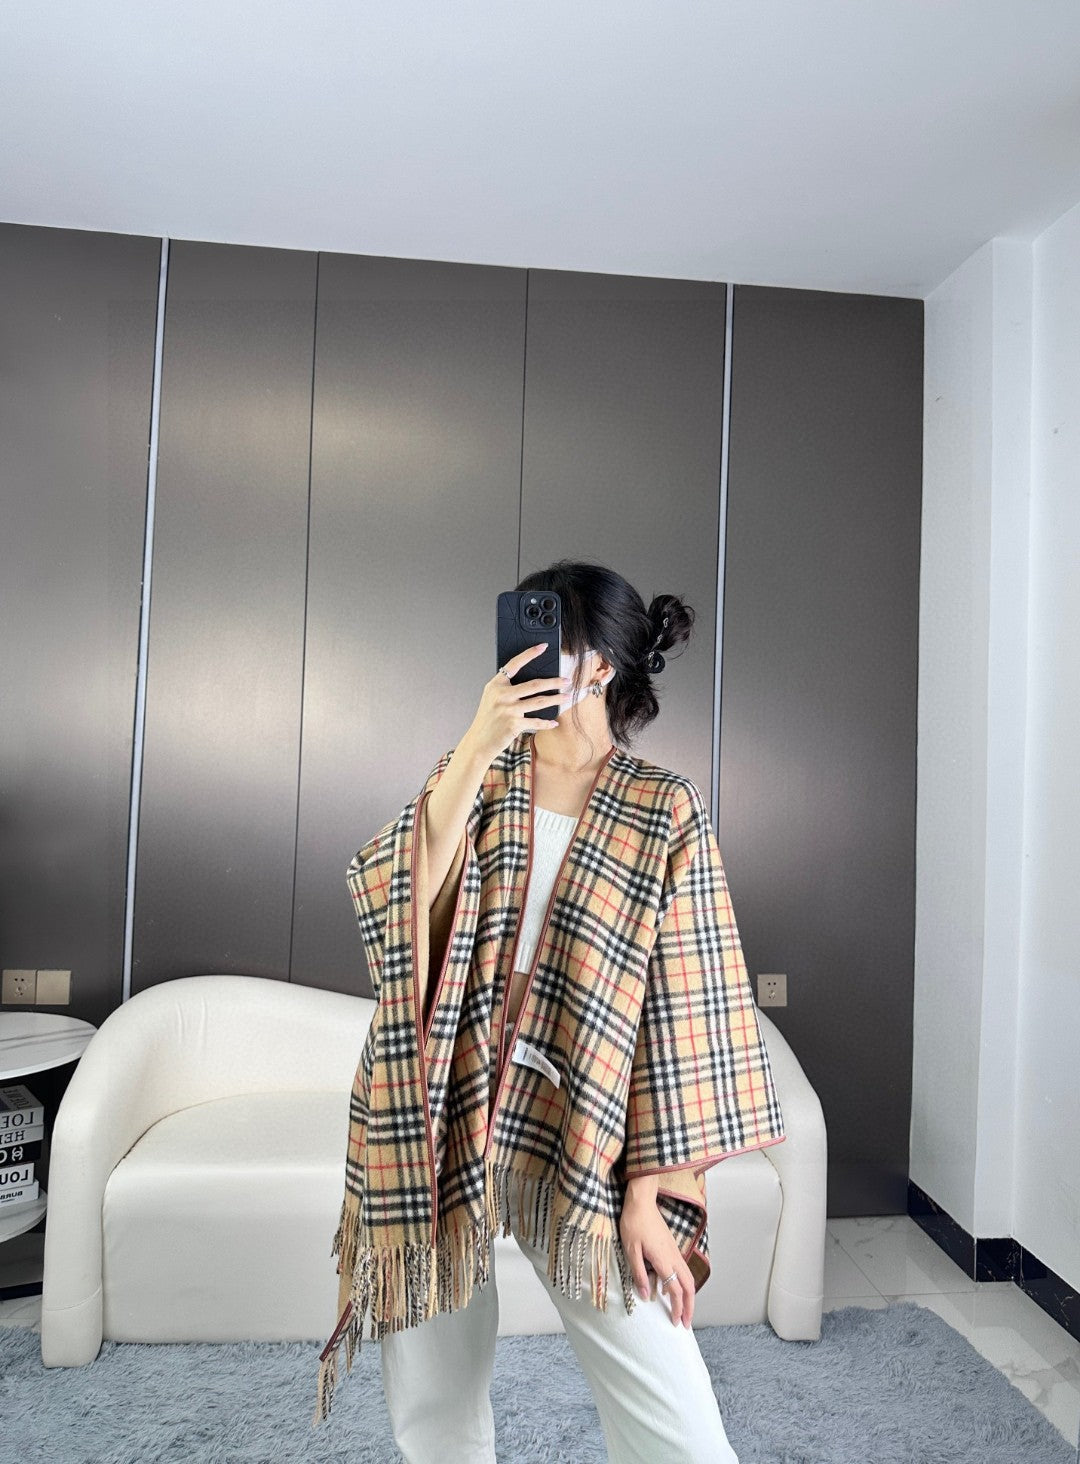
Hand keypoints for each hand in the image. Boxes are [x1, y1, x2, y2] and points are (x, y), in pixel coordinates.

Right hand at [464, 642, 570, 760]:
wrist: (478, 742)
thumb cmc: (487, 720)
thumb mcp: (491, 698)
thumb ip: (506, 688)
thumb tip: (531, 683)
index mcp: (496, 684)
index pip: (515, 663)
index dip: (530, 654)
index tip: (543, 646)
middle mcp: (502, 695)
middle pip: (534, 684)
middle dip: (554, 682)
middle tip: (566, 680)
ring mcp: (508, 709)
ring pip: (539, 701)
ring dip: (556, 699)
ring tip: (566, 697)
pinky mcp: (514, 724)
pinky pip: (536, 721)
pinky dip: (547, 722)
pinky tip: (554, 721)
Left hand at [619, 1191, 696, 1327]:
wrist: (641, 1201)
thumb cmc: (634, 1223)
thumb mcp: (631, 1250)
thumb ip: (639, 1273)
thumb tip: (646, 1295)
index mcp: (663, 1260)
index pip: (676, 1290)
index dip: (677, 1308)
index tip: (676, 1322)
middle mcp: (673, 1257)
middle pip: (689, 1286)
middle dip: (690, 1306)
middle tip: (687, 1323)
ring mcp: (674, 1251)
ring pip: (688, 1277)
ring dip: (689, 1296)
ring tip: (684, 1310)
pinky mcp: (671, 1247)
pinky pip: (682, 1269)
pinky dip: (684, 1284)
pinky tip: (674, 1289)